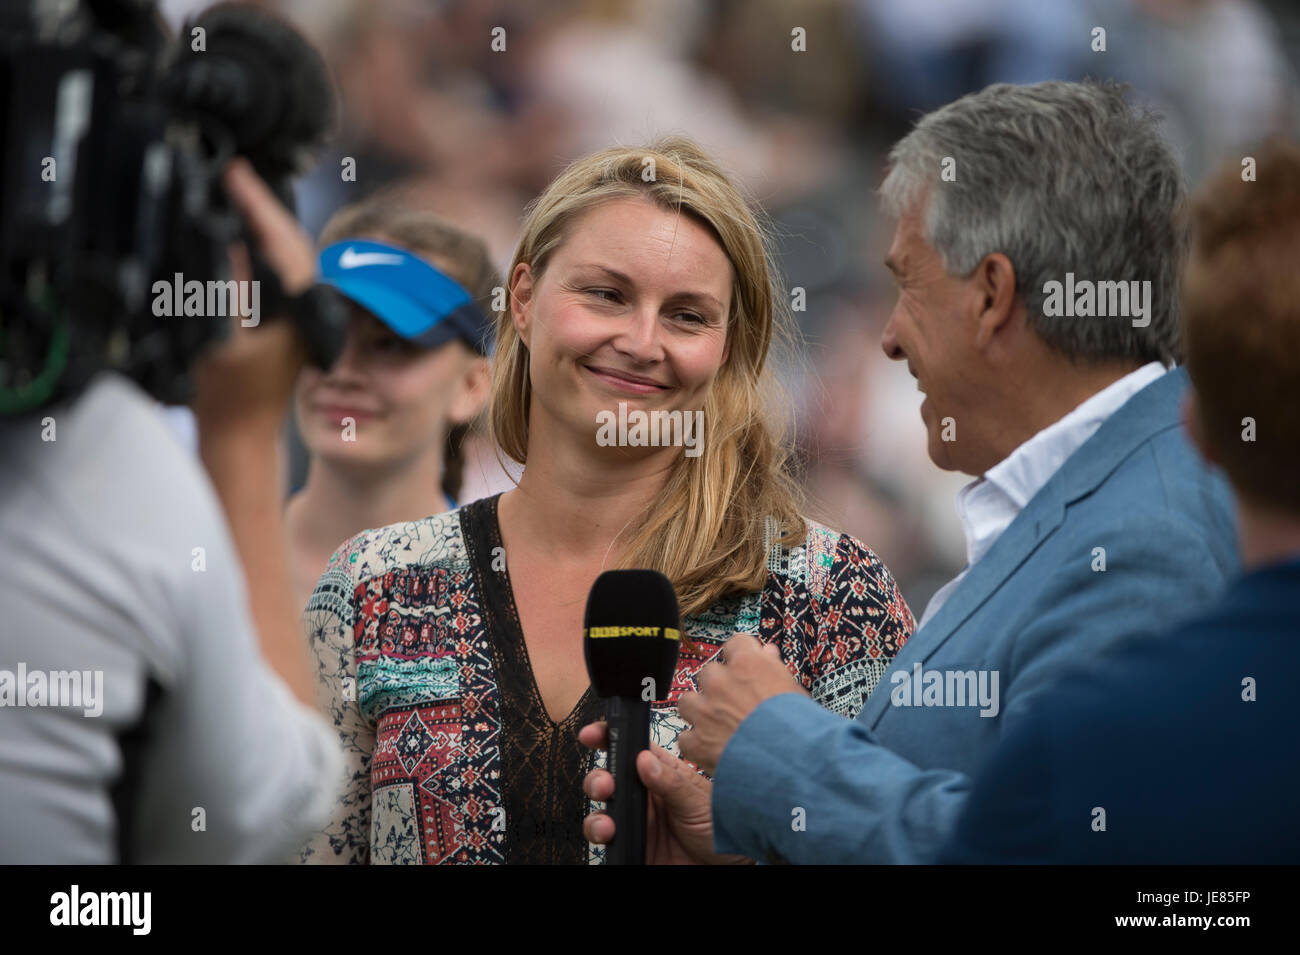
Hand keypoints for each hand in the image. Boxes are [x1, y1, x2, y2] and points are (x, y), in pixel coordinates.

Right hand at [191, 158, 314, 436]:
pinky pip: (277, 272)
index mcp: (302, 308)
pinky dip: (259, 249)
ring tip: (235, 191)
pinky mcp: (288, 320)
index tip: (236, 172)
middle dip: (261, 206)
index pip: (283, 241)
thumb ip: (226, 287)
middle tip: (233, 172)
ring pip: (285, 255)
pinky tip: (239, 232)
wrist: (239, 432)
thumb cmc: (228, 393)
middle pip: (289, 242)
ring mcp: (301, 314)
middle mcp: (310, 307)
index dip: (258, 203)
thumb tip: (228, 237)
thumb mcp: (219, 337)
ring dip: (261, 225)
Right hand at [578, 721, 750, 864]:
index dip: (610, 735)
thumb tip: (644, 760)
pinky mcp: (629, 841)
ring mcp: (635, 817)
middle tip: (606, 785)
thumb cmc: (720, 829)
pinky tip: (609, 833)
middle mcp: (645, 792)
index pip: (632, 746)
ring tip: (607, 820)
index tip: (592, 734)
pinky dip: (597, 830)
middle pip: (609, 774)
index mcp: (662, 771)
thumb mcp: (698, 801)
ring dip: (597, 808)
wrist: (723, 867)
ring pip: (602, 803)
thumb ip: (671, 783)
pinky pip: (602, 833)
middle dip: (599, 776)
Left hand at [677, 634, 808, 775]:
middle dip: (719, 686)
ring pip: (688, 701)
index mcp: (746, 664)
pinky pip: (685, 738)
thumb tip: (767, 651)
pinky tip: (712, 750)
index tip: (746, 668)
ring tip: (717, 726)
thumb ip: (774, 668)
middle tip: (735, 702)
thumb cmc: (800, 726)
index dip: (742, 656)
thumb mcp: (794, 690)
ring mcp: (705, 712)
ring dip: (700, 711)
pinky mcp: (697, 741)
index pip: (735, 644)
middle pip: (709, 673)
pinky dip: (696, 744)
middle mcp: (720, 682)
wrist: (792, 762)